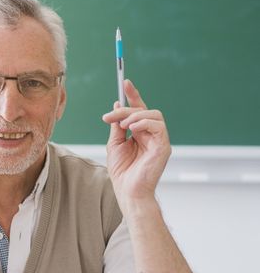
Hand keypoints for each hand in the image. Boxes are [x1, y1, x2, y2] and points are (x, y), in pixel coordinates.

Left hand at [102, 80, 170, 210]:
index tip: (125, 82)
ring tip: (123, 126)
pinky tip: (132, 129)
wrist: (127, 190)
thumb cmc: (122, 171)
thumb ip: (117, 125)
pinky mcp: (164, 146)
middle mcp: (151, 134)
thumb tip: (116, 105)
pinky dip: (144, 123)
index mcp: (140, 133)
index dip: (133, 96)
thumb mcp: (114, 143)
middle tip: (109, 116)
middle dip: (126, 108)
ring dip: (135, 116)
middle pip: (144, 110)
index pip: (139, 110)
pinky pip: (158, 126)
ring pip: (153, 115)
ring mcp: (159, 140)